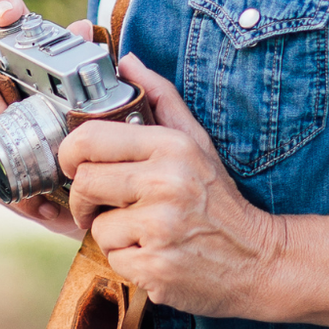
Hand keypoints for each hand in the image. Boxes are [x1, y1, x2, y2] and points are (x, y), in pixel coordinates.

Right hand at [0, 0, 86, 238]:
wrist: (105, 205)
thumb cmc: (108, 150)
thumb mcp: (118, 114)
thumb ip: (103, 70)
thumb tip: (85, 27)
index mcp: (34, 68)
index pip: (12, 26)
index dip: (4, 10)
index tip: (6, 9)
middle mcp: (4, 90)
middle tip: (8, 116)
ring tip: (35, 171)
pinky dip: (5, 184)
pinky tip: (39, 200)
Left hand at [60, 55, 328, 328]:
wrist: (259, 259)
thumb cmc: (219, 199)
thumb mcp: (196, 142)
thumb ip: (160, 98)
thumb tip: (127, 62)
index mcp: (170, 148)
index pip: (89, 138)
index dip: (69, 152)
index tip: (72, 165)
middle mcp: (165, 184)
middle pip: (84, 182)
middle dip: (85, 198)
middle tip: (102, 204)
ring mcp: (160, 228)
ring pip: (96, 226)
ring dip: (111, 233)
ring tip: (143, 232)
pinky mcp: (155, 267)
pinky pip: (113, 258)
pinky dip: (127, 260)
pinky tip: (154, 254)